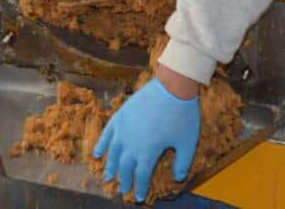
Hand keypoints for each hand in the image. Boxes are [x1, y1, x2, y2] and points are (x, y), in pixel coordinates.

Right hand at [92, 77, 200, 202]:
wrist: (172, 86)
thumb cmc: (182, 114)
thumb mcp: (188, 142)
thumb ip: (183, 162)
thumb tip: (178, 178)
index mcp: (148, 152)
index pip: (141, 175)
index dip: (140, 188)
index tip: (139, 198)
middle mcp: (131, 143)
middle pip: (125, 166)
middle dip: (124, 180)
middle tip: (122, 190)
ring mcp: (124, 129)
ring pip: (113, 153)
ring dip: (110, 166)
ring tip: (108, 177)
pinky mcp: (120, 116)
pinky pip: (107, 134)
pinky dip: (101, 144)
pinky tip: (97, 153)